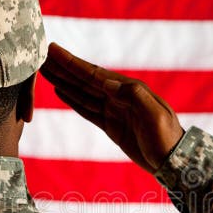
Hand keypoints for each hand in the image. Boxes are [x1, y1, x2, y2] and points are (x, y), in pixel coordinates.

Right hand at [40, 42, 183, 173]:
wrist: (172, 161)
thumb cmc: (166, 137)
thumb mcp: (155, 115)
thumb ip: (134, 96)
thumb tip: (107, 82)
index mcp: (128, 89)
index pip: (93, 74)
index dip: (72, 63)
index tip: (53, 50)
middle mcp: (118, 96)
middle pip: (84, 79)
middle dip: (63, 68)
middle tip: (40, 55)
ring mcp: (113, 110)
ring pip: (82, 92)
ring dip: (63, 81)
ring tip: (45, 70)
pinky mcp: (111, 125)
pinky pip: (87, 109)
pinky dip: (72, 99)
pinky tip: (60, 90)